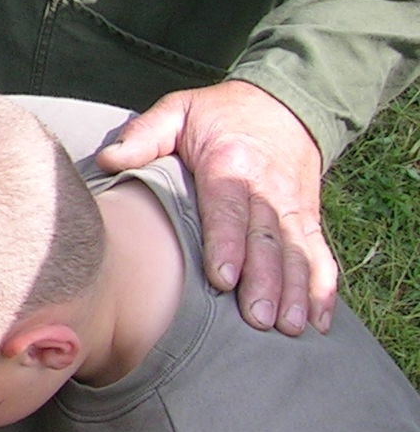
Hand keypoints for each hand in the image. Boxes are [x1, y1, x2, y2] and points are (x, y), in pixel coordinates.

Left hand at [94, 80, 335, 335]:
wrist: (282, 105)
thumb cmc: (218, 114)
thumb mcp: (178, 111)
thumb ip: (145, 135)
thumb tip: (108, 160)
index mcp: (231, 162)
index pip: (229, 208)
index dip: (227, 244)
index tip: (222, 279)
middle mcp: (268, 187)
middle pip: (267, 239)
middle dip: (265, 280)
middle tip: (258, 318)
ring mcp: (293, 206)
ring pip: (297, 252)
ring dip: (296, 290)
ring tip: (289, 326)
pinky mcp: (309, 218)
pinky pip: (320, 255)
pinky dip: (324, 288)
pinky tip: (320, 321)